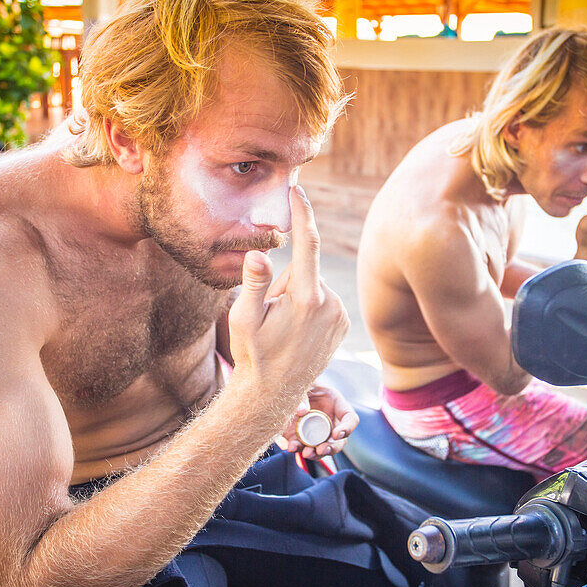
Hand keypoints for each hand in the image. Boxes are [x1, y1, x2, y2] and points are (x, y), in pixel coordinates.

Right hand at [228, 186, 349, 420]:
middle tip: (269, 314)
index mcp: (306, 298)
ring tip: (282, 328)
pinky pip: (323, 302)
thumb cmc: (253, 355)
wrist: (272, 396)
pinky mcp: (343, 325)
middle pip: (304, 270)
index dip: (302, 213)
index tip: (298, 190)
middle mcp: (330, 304)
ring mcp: (340, 316)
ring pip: (312, 287)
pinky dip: (308, 308)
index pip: (308, 243)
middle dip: (285, 281)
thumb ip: (253, 283)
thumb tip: (259, 254)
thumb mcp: (244, 319)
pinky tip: (297, 333)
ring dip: (296, 297)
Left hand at [277, 385, 359, 458]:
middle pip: (339, 440)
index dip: (347, 428)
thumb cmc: (301, 382)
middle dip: (332, 447)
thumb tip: (302, 411)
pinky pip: (302, 447)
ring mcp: (316, 431)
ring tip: (306, 454)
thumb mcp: (303, 384)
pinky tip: (291, 447)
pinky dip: (298, 449)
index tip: (336, 434)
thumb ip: (303, 396)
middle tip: (321, 449)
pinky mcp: (301, 437)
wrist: (286, 388)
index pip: (350, 419)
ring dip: (316, 454)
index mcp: (336, 404)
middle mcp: (330, 421)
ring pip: (322, 448)